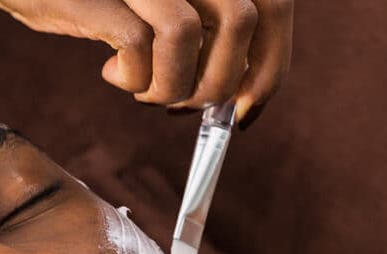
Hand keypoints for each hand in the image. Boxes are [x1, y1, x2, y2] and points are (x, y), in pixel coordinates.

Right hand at [0, 0, 292, 126]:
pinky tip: (113, 74)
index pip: (273, 7)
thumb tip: (234, 88)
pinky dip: (133, 77)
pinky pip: (138, 46)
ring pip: (190, 36)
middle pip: (244, 19)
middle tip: (184, 106)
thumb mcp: (154, 5)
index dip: (270, 66)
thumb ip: (199, 28)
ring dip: (172, 85)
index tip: (246, 111)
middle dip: (220, 83)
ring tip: (143, 90)